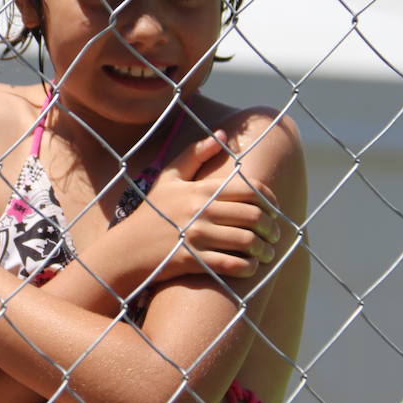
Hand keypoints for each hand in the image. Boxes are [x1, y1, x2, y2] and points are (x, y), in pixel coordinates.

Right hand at [122, 129, 281, 282]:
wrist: (127, 249)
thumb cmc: (151, 213)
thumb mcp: (168, 178)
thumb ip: (194, 154)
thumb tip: (223, 134)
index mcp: (199, 189)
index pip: (249, 189)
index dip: (270, 200)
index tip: (275, 210)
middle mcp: (200, 211)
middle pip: (253, 216)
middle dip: (271, 228)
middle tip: (274, 235)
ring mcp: (196, 236)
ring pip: (246, 241)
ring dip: (264, 250)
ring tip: (267, 253)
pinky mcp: (192, 260)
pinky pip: (230, 264)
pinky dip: (247, 268)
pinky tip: (250, 268)